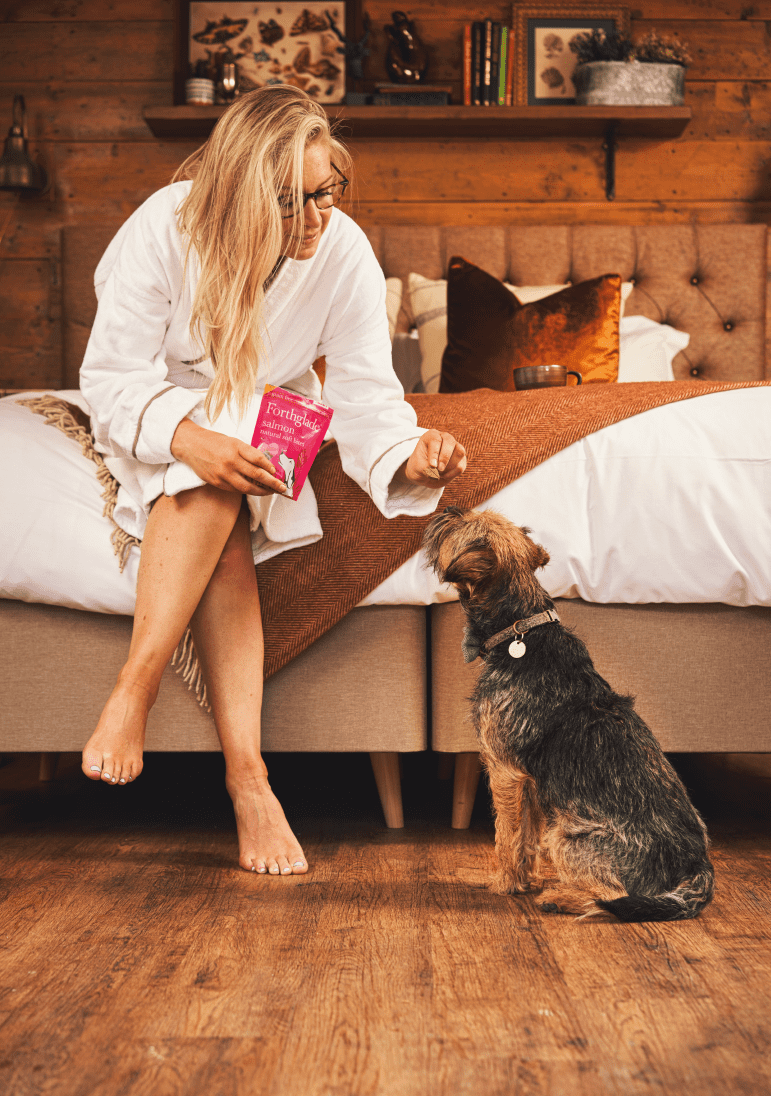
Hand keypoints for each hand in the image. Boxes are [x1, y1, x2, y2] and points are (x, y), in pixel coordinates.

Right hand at [170, 418, 288, 495]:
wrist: (190, 444)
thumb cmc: (213, 441)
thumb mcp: (233, 441)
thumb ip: (247, 452)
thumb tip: (265, 464)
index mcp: (236, 447)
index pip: (259, 459)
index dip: (270, 468)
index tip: (277, 473)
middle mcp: (230, 460)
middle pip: (256, 475)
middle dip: (272, 483)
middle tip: (282, 488)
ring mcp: (223, 473)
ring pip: (247, 487)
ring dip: (261, 491)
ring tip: (270, 492)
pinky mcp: (216, 482)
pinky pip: (235, 490)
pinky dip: (246, 491)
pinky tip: (253, 491)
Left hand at [395, 429, 467, 488]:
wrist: (424, 475)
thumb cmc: (419, 468)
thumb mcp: (417, 468)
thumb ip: (425, 467)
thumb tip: (436, 468)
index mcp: (431, 436)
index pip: (435, 440)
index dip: (435, 453)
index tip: (432, 465)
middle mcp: (444, 438)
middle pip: (450, 442)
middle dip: (445, 457)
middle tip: (439, 469)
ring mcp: (455, 447)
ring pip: (459, 452)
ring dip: (449, 466)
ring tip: (438, 473)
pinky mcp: (461, 459)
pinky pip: (461, 465)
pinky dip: (454, 473)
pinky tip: (444, 476)